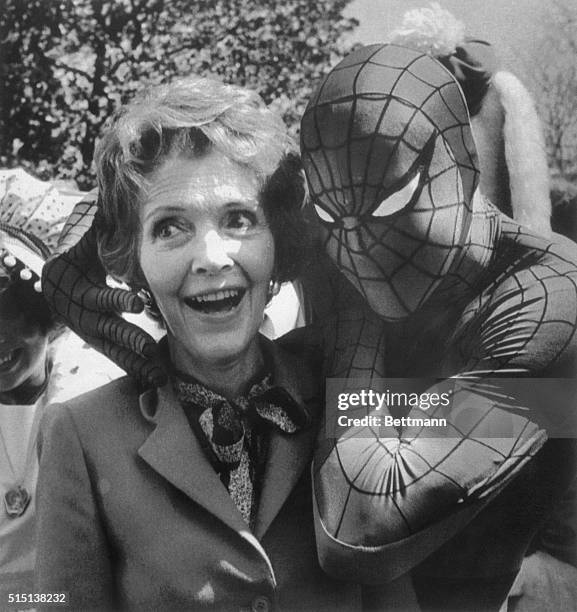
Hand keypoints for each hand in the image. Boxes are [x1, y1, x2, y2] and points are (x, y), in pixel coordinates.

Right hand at [42, 198, 167, 386]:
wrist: (59, 265)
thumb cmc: (78, 240)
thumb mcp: (87, 226)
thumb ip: (102, 216)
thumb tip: (116, 190)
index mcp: (69, 282)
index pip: (93, 294)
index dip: (113, 299)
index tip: (137, 301)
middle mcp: (75, 309)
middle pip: (101, 328)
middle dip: (126, 337)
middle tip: (149, 347)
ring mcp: (85, 326)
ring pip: (109, 347)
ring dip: (132, 361)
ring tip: (158, 376)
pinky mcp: (96, 337)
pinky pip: (115, 354)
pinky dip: (133, 365)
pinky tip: (155, 378)